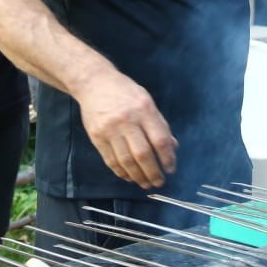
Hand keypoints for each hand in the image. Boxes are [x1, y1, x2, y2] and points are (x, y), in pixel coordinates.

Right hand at [74, 72, 177, 189]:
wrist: (94, 83)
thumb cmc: (124, 92)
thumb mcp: (147, 101)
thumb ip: (160, 124)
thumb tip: (172, 147)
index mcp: (144, 109)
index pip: (159, 139)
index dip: (167, 158)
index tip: (171, 169)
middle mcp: (127, 120)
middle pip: (143, 154)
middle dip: (153, 172)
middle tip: (159, 182)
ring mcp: (110, 130)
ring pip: (126, 161)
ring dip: (138, 176)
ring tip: (146, 183)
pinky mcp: (97, 137)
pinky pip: (111, 160)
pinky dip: (121, 172)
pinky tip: (129, 177)